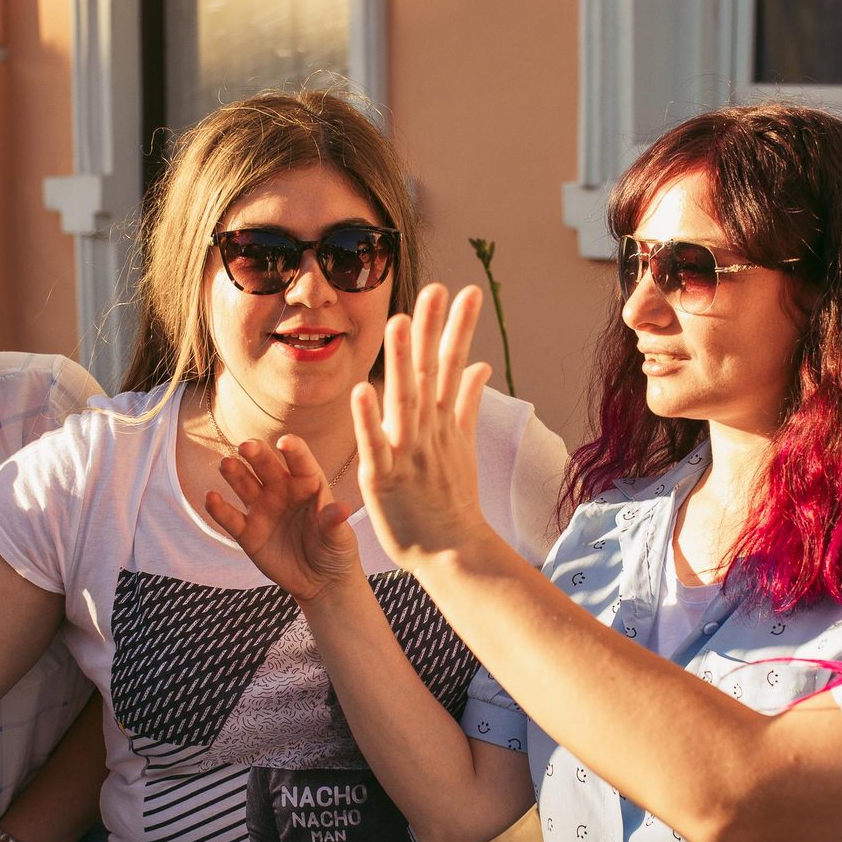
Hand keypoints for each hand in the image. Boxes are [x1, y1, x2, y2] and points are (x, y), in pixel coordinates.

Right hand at [201, 435, 362, 600]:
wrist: (320, 581)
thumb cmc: (335, 552)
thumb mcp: (340, 539)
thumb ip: (334, 522)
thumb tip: (341, 510)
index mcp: (308, 485)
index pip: (300, 462)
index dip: (293, 450)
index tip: (285, 442)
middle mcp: (282, 490)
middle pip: (266, 465)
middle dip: (256, 453)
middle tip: (246, 446)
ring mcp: (263, 509)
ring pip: (244, 484)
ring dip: (234, 473)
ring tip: (226, 464)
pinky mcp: (248, 532)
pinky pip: (230, 518)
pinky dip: (218, 508)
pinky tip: (210, 498)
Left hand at [351, 285, 503, 571]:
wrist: (451, 552)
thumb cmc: (451, 500)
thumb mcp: (462, 445)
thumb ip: (466, 402)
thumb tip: (480, 364)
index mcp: (443, 421)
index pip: (453, 365)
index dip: (458, 328)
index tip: (466, 291)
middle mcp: (428, 430)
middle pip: (431, 373)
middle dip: (434, 330)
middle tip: (436, 289)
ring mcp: (408, 453)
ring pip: (404, 400)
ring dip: (403, 362)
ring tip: (399, 322)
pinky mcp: (384, 478)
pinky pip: (374, 445)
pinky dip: (369, 419)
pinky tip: (362, 391)